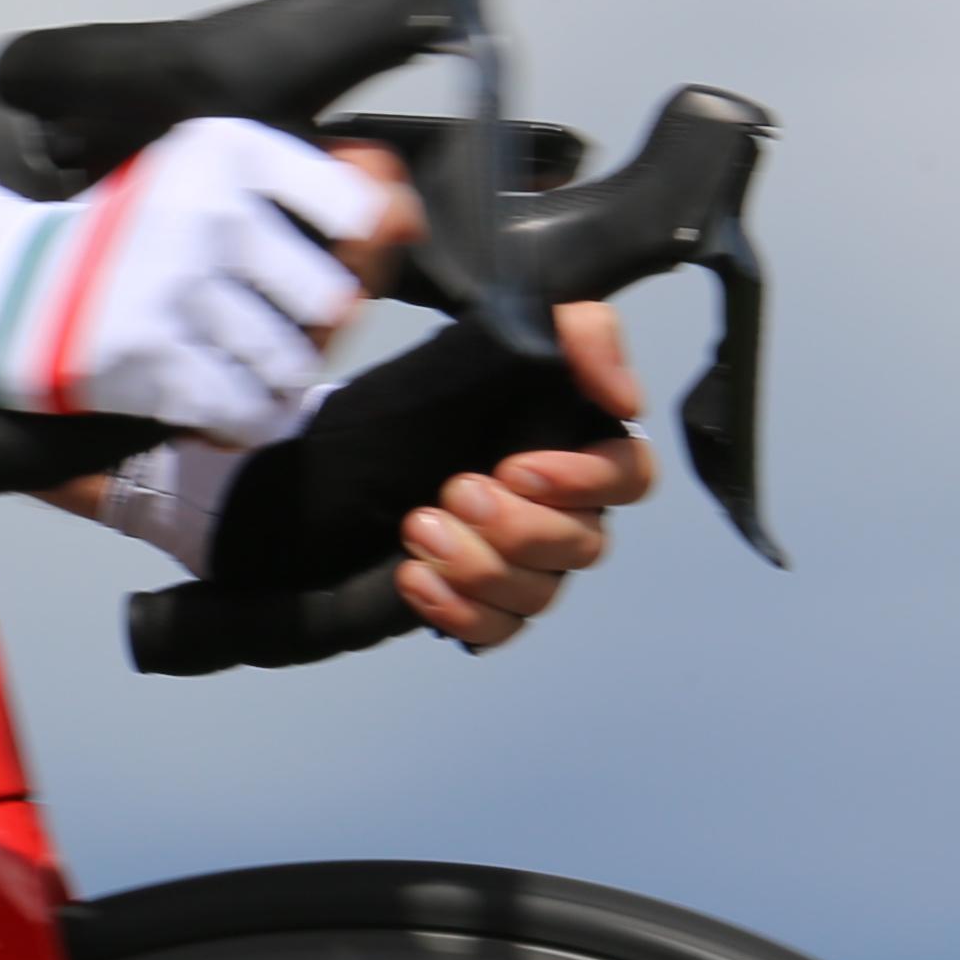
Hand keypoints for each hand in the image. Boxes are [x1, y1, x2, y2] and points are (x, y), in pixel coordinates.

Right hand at [0, 118, 396, 446]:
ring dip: (270, 374)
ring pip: (295, 360)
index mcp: (226, 151)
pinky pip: (251, 410)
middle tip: (261, 321)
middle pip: (334, 298)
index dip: (354, 246)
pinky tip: (210, 396)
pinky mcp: (153, 361)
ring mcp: (178, 290)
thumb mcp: (213, 182)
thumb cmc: (121, 240)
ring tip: (229, 359)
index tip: (316, 251)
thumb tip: (404, 216)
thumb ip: (325, 195)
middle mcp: (207, 213)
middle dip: (308, 325)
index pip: (360, 206)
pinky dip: (240, 416)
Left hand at [393, 300, 657, 650]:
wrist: (329, 451)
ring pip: (539, 593)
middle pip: (584, 544)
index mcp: (573, 449)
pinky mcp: (474, 599)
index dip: (587, 482)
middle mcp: (557, 511)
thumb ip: (578, 336)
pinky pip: (497, 630)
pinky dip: (459, 612)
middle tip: (453, 491)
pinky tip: (414, 578)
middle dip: (516, 526)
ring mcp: (518, 562)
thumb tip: (627, 399)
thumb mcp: (493, 329)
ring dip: (478, 567)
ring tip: (416, 528)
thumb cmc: (421, 390)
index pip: (630, 476)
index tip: (517, 467)